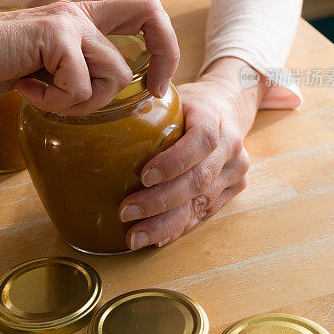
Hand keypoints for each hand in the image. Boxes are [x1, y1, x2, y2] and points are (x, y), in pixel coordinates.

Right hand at [0, 0, 178, 114]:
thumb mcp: (43, 67)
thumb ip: (73, 68)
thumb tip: (102, 92)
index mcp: (81, 20)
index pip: (142, 9)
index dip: (162, 43)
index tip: (153, 84)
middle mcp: (80, 14)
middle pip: (153, 15)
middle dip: (163, 59)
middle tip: (146, 92)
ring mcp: (69, 22)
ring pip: (116, 74)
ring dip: (83, 103)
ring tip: (43, 96)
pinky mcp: (54, 35)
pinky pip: (80, 88)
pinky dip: (54, 103)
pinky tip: (25, 89)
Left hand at [118, 58, 263, 248]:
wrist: (230, 106)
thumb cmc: (192, 103)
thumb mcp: (174, 95)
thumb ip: (148, 107)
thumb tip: (98, 119)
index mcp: (214, 116)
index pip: (201, 139)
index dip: (174, 161)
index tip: (143, 176)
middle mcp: (230, 146)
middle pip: (199, 179)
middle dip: (160, 201)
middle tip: (127, 212)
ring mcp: (236, 170)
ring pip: (202, 202)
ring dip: (166, 223)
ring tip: (135, 236)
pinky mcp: (234, 188)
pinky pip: (205, 213)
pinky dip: (179, 227)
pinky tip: (157, 237)